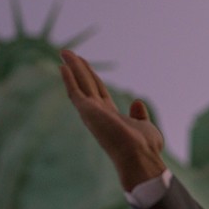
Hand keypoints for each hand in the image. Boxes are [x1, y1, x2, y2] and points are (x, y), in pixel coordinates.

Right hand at [60, 50, 165, 190]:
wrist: (139, 156)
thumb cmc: (144, 147)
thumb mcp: (145, 126)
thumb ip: (139, 115)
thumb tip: (136, 102)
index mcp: (110, 116)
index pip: (98, 91)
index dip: (91, 77)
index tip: (85, 64)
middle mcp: (98, 113)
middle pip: (87, 84)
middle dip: (79, 68)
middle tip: (69, 54)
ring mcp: (91, 112)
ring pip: (80, 84)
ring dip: (73, 67)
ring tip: (65, 52)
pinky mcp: (88, 111)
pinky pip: (75, 91)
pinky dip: (69, 79)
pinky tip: (63, 66)